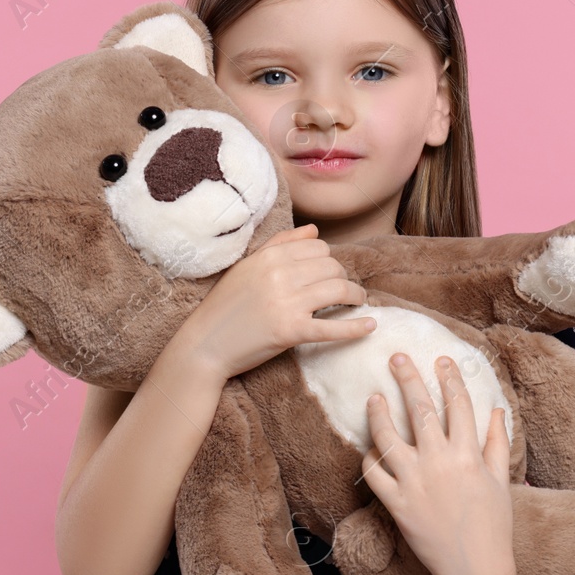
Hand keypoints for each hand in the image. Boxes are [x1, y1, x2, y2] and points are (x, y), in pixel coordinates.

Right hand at [172, 224, 374, 381]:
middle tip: (344, 290)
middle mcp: (280, 274)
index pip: (318, 247)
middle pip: (333, 266)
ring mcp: (287, 303)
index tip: (329, 273)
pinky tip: (370, 326)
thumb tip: (314, 230)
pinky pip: (333, 327)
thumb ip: (280, 244)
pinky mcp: (291, 331)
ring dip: (355, 296)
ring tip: (357, 302)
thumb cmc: (224, 306)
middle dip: (343, 277)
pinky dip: (356, 327)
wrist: (204, 344)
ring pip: (339, 290)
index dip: (329, 260)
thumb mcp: (247, 267)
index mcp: (269, 256)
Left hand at [360, 352, 515, 574]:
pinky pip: (374, 474)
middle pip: (420, 410)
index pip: (458, 406)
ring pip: (389, 437)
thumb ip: (497, 443)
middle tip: (396, 358)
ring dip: (379, 413)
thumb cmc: (492, 525)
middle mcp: (439, 462)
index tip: (441, 359)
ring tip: (374, 397)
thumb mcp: (501, 481)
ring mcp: (415, 482)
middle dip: (409, 379)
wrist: (473, 567)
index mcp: (468, 455)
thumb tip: (498, 410)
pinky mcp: (396, 503)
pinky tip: (369, 448)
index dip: (450, 379)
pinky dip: (369, 458)